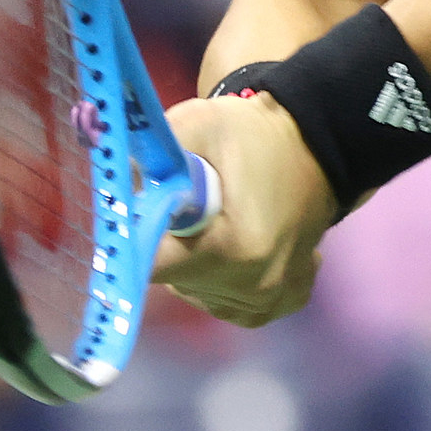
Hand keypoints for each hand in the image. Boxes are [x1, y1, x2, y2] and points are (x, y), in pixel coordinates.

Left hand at [152, 93, 334, 328]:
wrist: (321, 141)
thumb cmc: (254, 133)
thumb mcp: (197, 124)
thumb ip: (148, 155)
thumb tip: (109, 189)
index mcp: (235, 246)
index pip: (153, 266)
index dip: (139, 236)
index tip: (145, 210)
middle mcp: (257, 284)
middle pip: (176, 280)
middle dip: (170, 243)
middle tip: (188, 204)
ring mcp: (273, 296)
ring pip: (198, 295)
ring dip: (193, 264)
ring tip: (212, 222)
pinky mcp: (284, 298)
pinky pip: (232, 307)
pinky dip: (221, 283)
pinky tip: (228, 250)